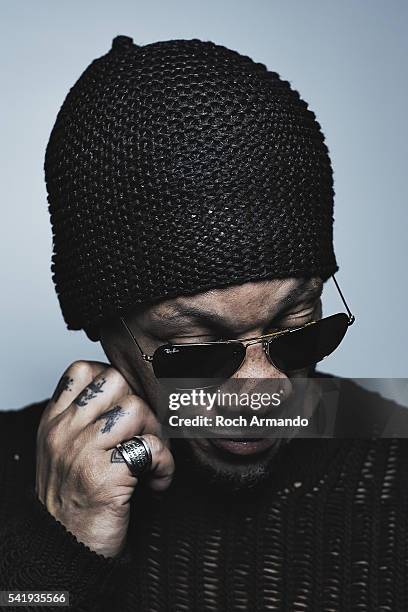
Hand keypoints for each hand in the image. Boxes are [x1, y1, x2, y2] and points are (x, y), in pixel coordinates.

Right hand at [36, 360, 174, 557]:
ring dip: (156, 434)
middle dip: (142, 405)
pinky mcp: (104, 477)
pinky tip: (157, 482)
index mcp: (53, 422)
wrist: (64, 555)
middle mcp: (63, 432)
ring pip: (136, 409)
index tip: (128, 410)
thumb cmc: (74, 504)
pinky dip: (164, 465)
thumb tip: (134, 396)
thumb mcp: (66, 454)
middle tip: (146, 436)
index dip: (116, 382)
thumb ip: (87, 422)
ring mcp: (81, 452)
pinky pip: (150, 448)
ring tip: (151, 461)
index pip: (83, 370)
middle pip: (116, 381)